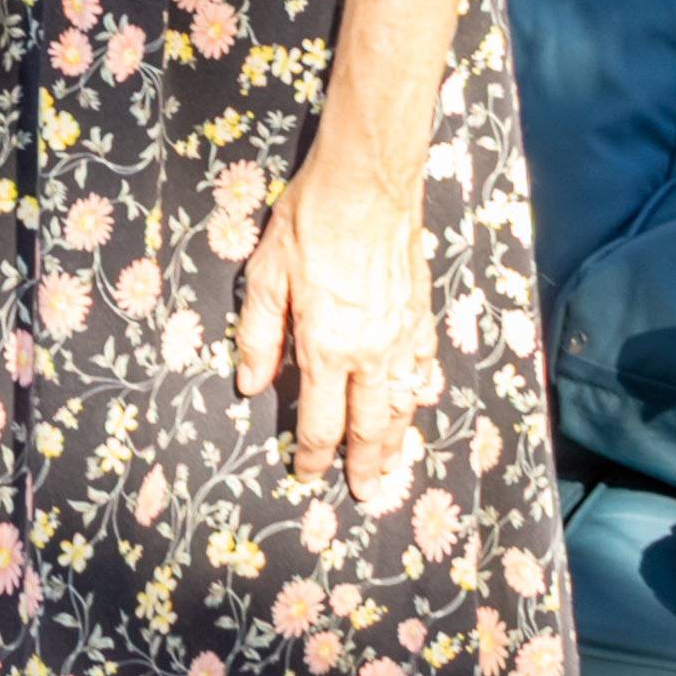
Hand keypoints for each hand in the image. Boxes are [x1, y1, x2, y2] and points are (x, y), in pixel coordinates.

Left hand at [238, 141, 436, 491]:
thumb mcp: (265, 276)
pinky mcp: (421, 313)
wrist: (369, 181)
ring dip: (396, 440)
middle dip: (364, 465)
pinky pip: (424, 368)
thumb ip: (259, 336)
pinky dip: (420, 394)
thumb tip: (251, 385)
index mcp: (325, 348)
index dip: (313, 456)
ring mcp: (401, 335)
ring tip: (391, 466)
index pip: (320, 422)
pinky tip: (417, 403)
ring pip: (403, 404)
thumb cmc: (308, 221)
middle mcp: (370, 352)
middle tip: (364, 494)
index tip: (307, 476)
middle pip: (369, 426)